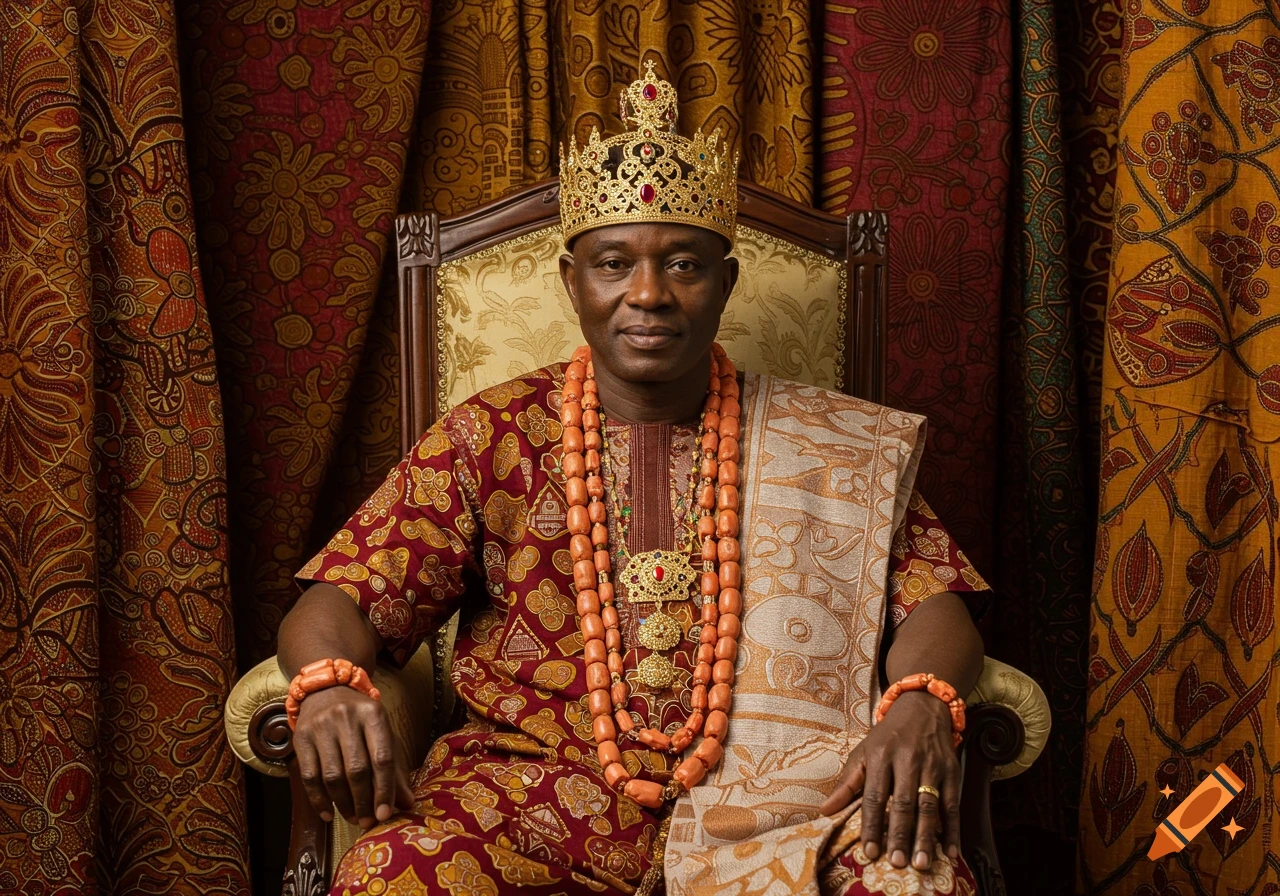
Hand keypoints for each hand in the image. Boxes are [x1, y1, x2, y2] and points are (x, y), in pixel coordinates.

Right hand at [292, 686, 415, 829]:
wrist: (325, 691)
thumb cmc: (361, 720)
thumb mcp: (383, 735)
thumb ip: (394, 768)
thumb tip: (407, 803)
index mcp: (374, 713)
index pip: (382, 757)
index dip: (384, 789)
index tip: (385, 815)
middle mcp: (347, 717)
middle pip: (356, 769)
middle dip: (363, 801)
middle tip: (367, 822)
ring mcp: (321, 726)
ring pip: (332, 775)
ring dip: (343, 804)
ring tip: (352, 818)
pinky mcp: (301, 737)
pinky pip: (309, 776)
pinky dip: (319, 800)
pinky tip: (328, 814)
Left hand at [820, 690, 960, 870]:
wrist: (922, 706)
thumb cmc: (888, 736)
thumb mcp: (863, 751)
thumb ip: (847, 783)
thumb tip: (825, 810)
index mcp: (880, 756)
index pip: (874, 796)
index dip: (871, 825)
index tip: (869, 852)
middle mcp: (907, 760)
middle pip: (903, 803)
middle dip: (899, 835)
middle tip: (897, 862)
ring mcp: (932, 766)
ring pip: (929, 806)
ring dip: (926, 837)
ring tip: (922, 862)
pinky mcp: (952, 771)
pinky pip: (953, 804)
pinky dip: (953, 830)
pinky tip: (951, 851)